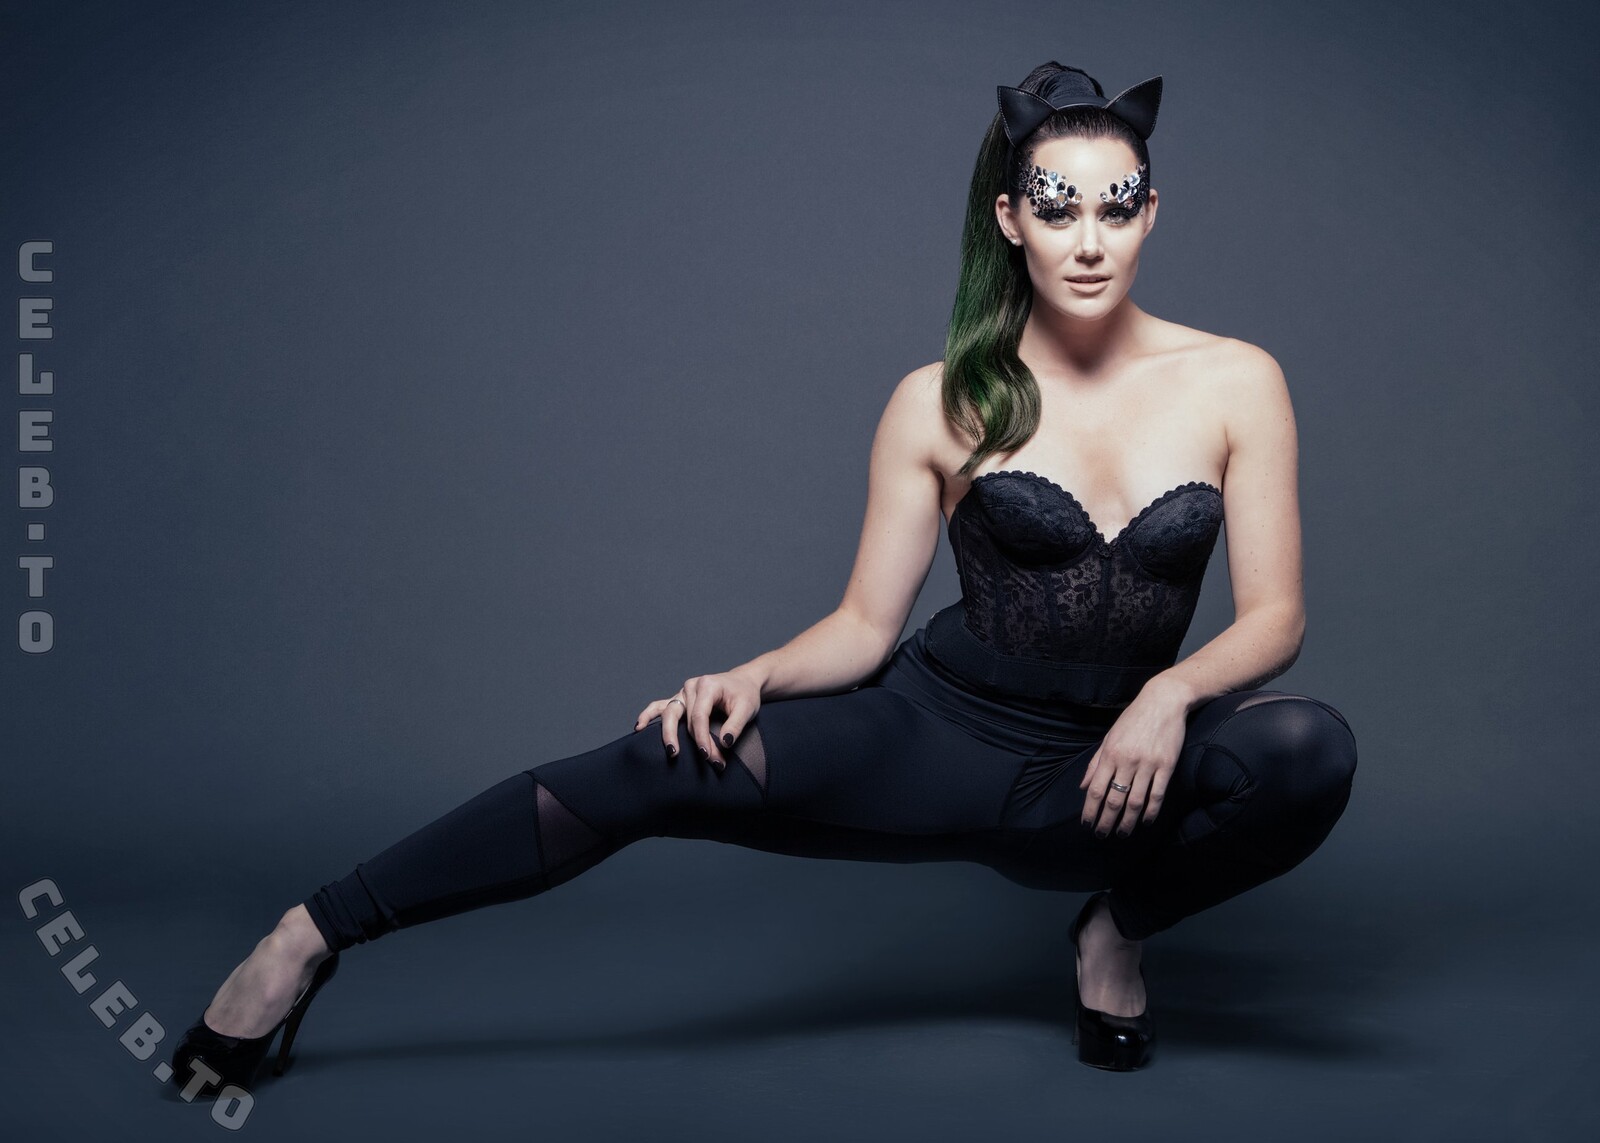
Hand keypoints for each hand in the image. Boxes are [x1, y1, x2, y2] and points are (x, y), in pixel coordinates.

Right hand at [634, 669, 761, 773]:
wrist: (743, 683)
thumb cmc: (745, 695)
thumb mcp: (748, 708)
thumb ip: (736, 725)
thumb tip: (723, 743)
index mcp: (707, 685)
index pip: (700, 716)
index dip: (703, 737)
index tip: (709, 755)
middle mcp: (691, 687)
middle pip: (684, 718)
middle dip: (692, 741)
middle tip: (704, 759)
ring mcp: (682, 692)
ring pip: (668, 713)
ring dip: (667, 734)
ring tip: (671, 751)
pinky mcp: (679, 699)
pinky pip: (659, 706)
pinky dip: (648, 716)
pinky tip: (639, 727)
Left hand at [1078, 682, 1189, 836]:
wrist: (1163, 702)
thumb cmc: (1132, 719)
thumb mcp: (1109, 737)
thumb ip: (1096, 763)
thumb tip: (1083, 786)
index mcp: (1110, 754)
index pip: (1095, 789)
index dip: (1090, 810)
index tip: (1086, 824)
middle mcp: (1127, 761)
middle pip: (1114, 799)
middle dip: (1106, 821)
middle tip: (1102, 835)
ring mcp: (1148, 764)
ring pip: (1135, 801)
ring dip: (1127, 822)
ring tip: (1122, 834)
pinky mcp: (1166, 766)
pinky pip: (1157, 795)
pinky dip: (1151, 811)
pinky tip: (1145, 821)